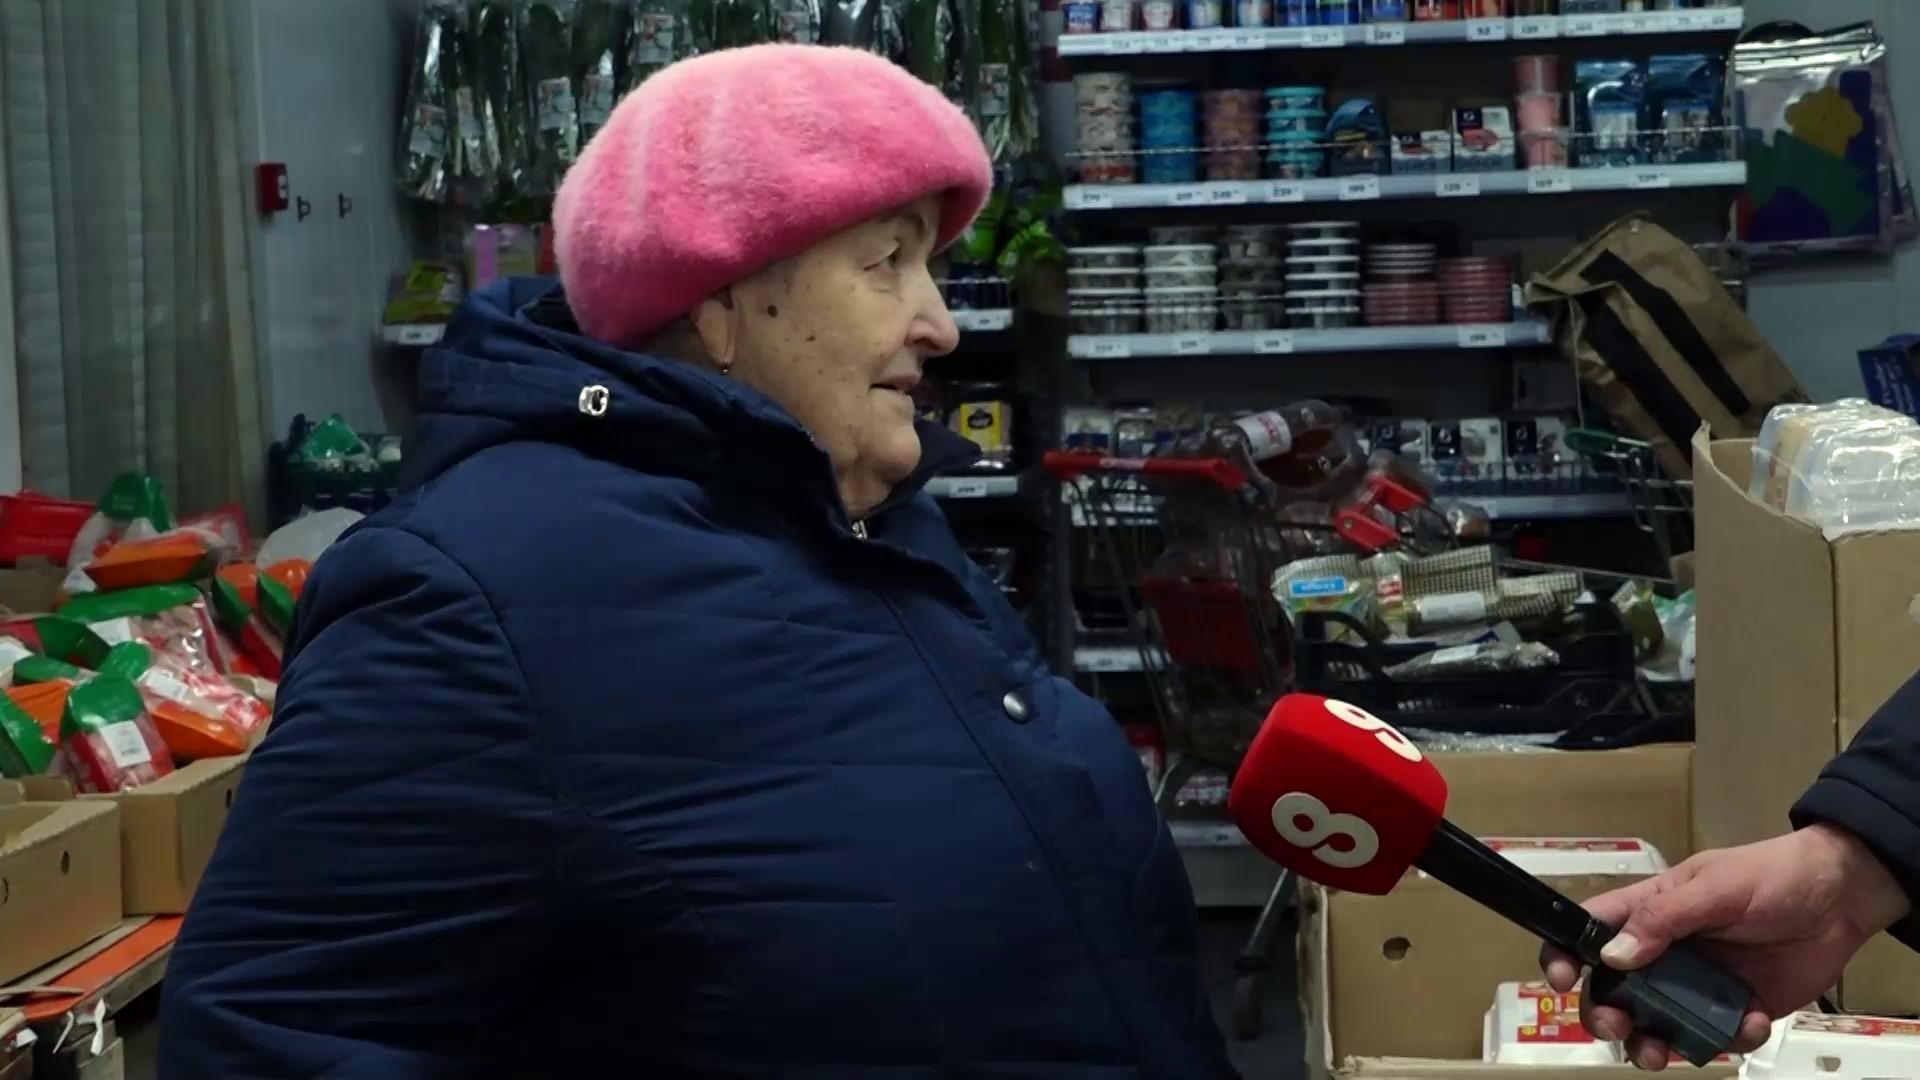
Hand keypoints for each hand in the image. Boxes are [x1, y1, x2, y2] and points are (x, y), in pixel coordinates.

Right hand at [1538, 824, 1911, 1070]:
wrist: (1842, 899)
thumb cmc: (1772, 876)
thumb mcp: (1714, 887)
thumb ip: (1664, 920)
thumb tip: (1612, 955)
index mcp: (1649, 913)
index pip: (1589, 931)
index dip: (1564, 955)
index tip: (1560, 981)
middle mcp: (1664, 953)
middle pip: (1613, 992)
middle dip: (1605, 1015)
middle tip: (1617, 1028)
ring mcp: (1698, 985)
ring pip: (1656, 1025)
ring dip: (1651, 1043)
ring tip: (1661, 1054)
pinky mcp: (1734, 1011)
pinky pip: (1715, 1038)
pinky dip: (1727, 1040)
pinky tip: (1749, 1021)